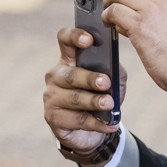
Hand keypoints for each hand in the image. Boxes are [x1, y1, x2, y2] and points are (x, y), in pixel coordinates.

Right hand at [43, 27, 127, 166]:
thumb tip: (114, 70)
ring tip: (109, 104)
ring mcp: (51, 97)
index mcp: (68, 59)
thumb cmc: (99, 97)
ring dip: (93, 101)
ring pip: (73, 98)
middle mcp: (56, 76)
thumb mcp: (111, 81)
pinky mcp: (53, 118)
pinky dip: (96, 123)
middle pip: (70, 74)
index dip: (75, 36)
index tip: (89, 40)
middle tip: (106, 83)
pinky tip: (110, 124)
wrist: (91, 130)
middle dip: (89, 78)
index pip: (65, 40)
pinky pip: (76, 119)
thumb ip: (113, 71)